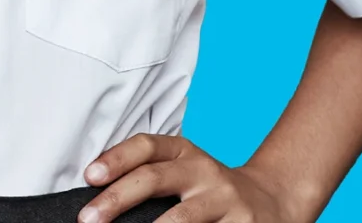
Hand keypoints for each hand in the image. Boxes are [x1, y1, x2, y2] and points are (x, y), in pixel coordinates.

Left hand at [77, 134, 303, 222]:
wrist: (272, 200)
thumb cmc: (210, 189)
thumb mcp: (185, 170)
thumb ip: (150, 176)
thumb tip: (99, 198)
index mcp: (184, 152)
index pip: (145, 146)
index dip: (115, 158)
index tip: (89, 177)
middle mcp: (203, 170)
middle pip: (154, 178)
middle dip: (117, 199)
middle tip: (88, 219)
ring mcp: (225, 200)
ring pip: (182, 217)